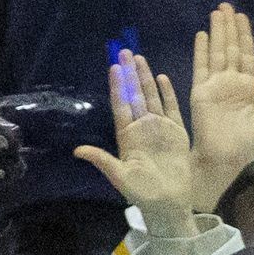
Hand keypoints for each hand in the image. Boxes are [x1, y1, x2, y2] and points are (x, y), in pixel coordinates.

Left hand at [74, 51, 198, 240]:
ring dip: (145, 78)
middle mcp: (142, 128)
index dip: (117, 87)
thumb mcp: (119, 177)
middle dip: (129, 74)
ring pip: (151, 97)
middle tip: (124, 51)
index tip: (113, 68)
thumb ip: (102, 160)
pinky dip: (167, 93)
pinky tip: (161, 77)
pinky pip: (171, 108)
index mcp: (127, 136)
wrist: (169, 204)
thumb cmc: (143, 193)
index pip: (120, 106)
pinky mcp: (176, 132)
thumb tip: (77, 151)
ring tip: (139, 58)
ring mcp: (159, 128)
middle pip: (134, 96)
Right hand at [185, 4, 253, 214]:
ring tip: (217, 12)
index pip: (247, 56)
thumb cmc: (244, 146)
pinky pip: (201, 66)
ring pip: (217, 52)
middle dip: (230, 27)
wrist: (223, 159)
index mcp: (248, 88)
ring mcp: (215, 85)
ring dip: (218, 32)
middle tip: (226, 6)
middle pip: (231, 48)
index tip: (242, 18)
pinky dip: (201, 50)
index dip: (245, 36)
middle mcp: (231, 82)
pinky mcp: (200, 91)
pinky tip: (202, 34)